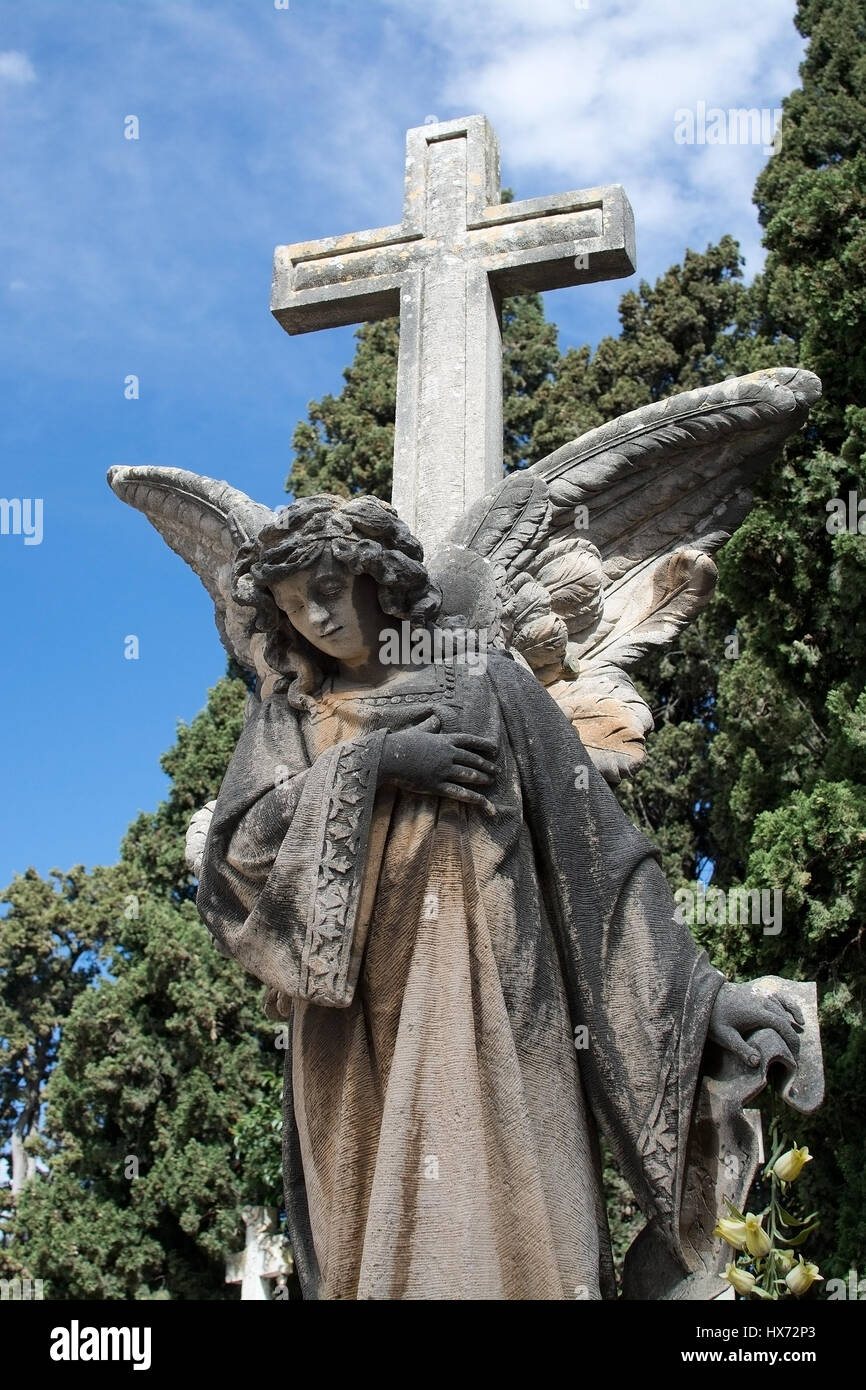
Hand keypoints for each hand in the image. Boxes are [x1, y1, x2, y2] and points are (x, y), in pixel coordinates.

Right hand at [379, 714, 497, 815]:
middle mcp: (447, 755)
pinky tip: (485, 802)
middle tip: (496, 770)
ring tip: (491, 781)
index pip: (469, 741)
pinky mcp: (436, 786)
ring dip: (483, 778)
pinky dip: (474, 798)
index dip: (483, 744)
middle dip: (486, 765)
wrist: (388, 757)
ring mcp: (443, 771)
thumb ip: (429, 726)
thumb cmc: (400, 743)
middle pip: (473, 760)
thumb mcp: (417, 730)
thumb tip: (436, 718)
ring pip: (469, 775)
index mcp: (443, 740)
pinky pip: (459, 793)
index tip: (494, 748)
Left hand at [708, 982, 804, 1068]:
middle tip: (794, 1056)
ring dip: (792, 1026)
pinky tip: (799, 1020)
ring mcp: (761, 994)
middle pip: (785, 1020)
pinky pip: (781, 999)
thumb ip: (741, 1049)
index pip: (782, 1026)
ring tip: (794, 1045)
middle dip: (792, 1038)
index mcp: (756, 1012)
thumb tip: (757, 1063)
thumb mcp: (724, 1036)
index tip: (795, 1056)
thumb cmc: (714, 1018)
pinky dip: (792, 1008)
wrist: (704, 996)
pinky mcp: (759, 992)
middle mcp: (762, 1001)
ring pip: (784, 1010)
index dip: (792, 1041)